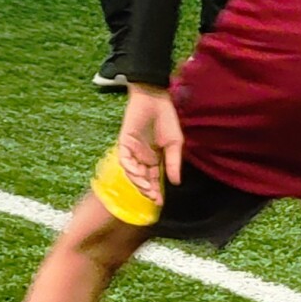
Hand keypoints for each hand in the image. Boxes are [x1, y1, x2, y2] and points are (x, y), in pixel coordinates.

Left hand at [117, 83, 182, 205]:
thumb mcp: (175, 144)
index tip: (160, 203)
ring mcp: (132, 151)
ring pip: (132, 172)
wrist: (155, 99)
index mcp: (155, 158)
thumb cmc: (167, 119)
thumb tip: (176, 183)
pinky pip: (125, 160)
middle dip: (147, 190)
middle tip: (154, 199)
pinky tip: (139, 174)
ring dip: (139, 182)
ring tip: (147, 189)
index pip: (154, 179)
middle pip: (142, 179)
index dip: (157, 191)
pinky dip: (131, 169)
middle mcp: (142, 157)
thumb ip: (173, 163)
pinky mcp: (124, 143)